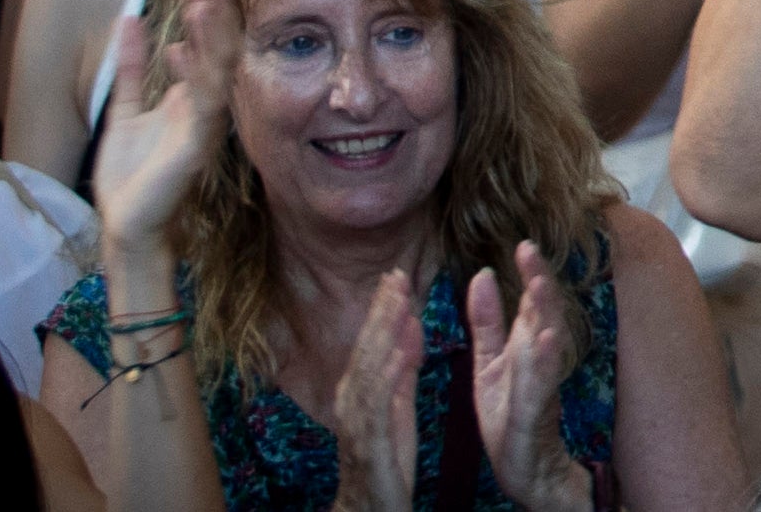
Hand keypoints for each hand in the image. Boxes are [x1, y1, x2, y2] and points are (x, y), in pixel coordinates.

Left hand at [93, 0, 241, 256]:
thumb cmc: (131, 174)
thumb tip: (131, 19)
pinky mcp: (197, 144)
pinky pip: (204, 102)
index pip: (207, 45)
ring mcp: (205, 124)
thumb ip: (131, 68)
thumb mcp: (125, 110)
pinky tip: (184, 48)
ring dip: (212, 34)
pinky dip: (197, 73)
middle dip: (214, 14)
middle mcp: (206, 106)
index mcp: (193, 98)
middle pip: (219, 50)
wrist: (126, 223)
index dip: (205, 12)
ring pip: (218, 70)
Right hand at [324, 265, 422, 511]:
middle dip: (381, 311)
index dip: (383, 308)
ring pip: (368, 370)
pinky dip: (387, 377)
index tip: (397, 272)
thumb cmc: (385, 457)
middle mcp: (353, 401)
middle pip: (367, 348)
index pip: (372, 342)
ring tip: (398, 302)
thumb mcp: (398, 405)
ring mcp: (357, 421)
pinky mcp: (369, 443)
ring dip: (381, 335)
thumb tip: (408, 325)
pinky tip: (400, 354)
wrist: (371, 507)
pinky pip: (377, 406)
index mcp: (361, 390)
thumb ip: (401, 367)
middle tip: (396, 273)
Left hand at [465, 242, 581, 509]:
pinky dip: (544, 362)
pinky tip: (544, 340)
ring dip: (545, 314)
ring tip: (539, 286)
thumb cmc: (509, 412)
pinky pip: (541, 383)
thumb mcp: (489, 361)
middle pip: (542, 312)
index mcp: (526, 342)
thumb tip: (481, 275)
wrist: (524, 465)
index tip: (522, 243)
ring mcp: (541, 382)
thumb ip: (487, 321)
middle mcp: (539, 357)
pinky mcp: (536, 410)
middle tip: (531, 251)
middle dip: (538, 282)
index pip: (531, 299)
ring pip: (546, 342)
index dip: (529, 271)